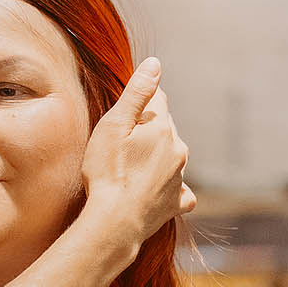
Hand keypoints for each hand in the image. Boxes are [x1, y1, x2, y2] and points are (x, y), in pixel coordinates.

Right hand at [79, 57, 192, 245]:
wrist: (114, 222)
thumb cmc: (107, 172)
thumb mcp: (114, 126)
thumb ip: (137, 93)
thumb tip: (155, 64)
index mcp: (163, 128)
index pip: (158, 100)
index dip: (137, 106)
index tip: (122, 118)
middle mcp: (179, 151)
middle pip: (164, 129)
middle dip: (147, 132)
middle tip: (119, 147)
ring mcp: (180, 179)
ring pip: (171, 157)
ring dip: (155, 158)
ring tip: (130, 171)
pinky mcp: (176, 203)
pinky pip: (179, 191)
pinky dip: (169, 189)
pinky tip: (155, 192)